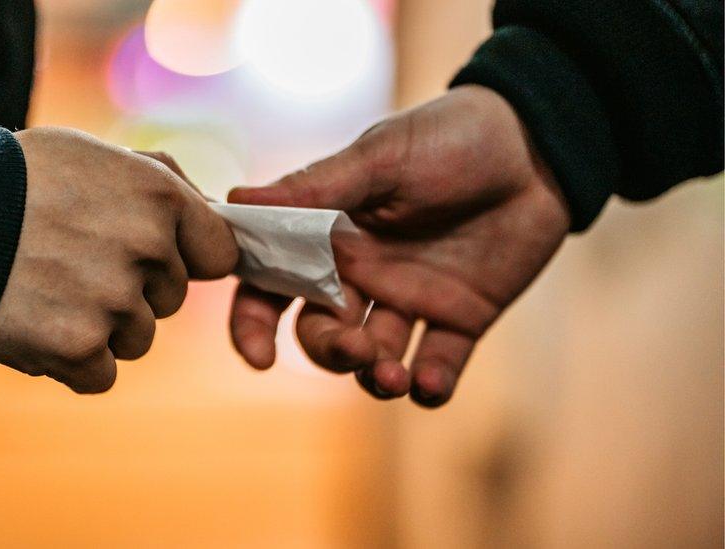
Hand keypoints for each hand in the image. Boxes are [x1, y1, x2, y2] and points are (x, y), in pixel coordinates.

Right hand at [0, 127, 237, 392]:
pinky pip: (101, 374)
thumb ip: (161, 182)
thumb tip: (211, 216)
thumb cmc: (17, 178)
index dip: (188, 257)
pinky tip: (37, 324)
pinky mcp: (77, 348)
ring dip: (102, 325)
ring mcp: (113, 303)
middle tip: (74, 262)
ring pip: (136, 338)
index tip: (154, 256)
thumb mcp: (95, 154)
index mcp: (159, 199)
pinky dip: (72, 360)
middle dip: (133, 287)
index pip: (219, 253)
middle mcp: (146, 250)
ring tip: (48, 289)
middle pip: (169, 299)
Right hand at [228, 85, 569, 406]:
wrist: (539, 144)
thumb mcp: (382, 157)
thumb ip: (317, 188)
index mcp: (332, 235)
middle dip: (330, 351)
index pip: (274, 285)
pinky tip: (428, 384)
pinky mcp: (462, 316)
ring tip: (393, 378)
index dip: (254, 324)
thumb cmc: (452, 136)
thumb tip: (235, 202)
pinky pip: (438, 365)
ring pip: (375, 358)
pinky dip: (429, 386)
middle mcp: (364, 273)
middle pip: (322, 332)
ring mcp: (412, 298)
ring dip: (375, 377)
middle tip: (358, 349)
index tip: (259, 357)